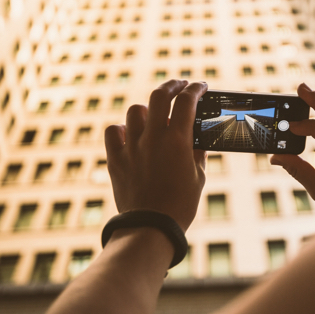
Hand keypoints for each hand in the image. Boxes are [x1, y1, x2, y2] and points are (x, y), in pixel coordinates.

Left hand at [104, 80, 207, 230]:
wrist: (151, 228)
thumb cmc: (180, 205)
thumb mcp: (199, 176)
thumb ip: (197, 151)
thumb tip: (196, 137)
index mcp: (178, 141)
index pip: (187, 101)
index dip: (195, 89)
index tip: (201, 86)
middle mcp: (153, 138)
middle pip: (160, 96)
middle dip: (172, 85)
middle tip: (179, 86)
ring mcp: (132, 147)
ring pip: (136, 111)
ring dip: (148, 109)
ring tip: (155, 116)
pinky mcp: (116, 159)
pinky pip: (114, 131)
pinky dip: (123, 128)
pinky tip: (131, 134)